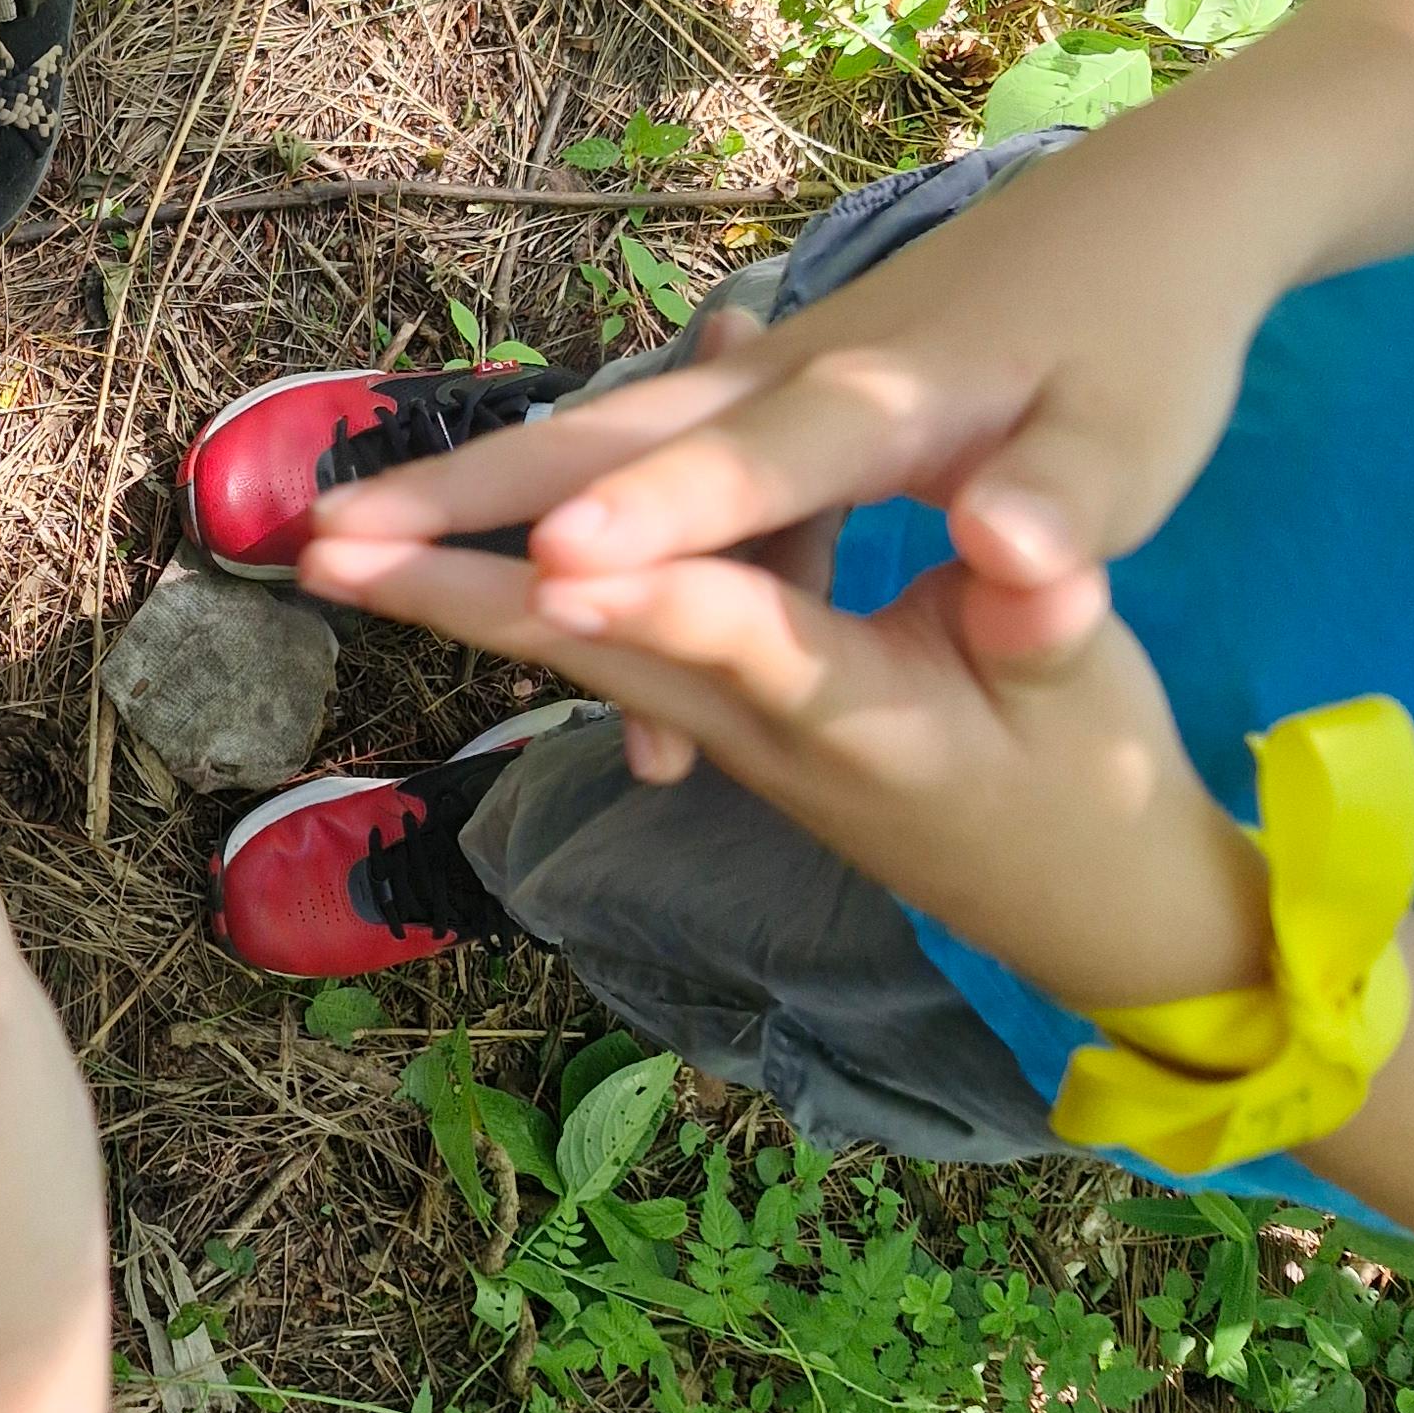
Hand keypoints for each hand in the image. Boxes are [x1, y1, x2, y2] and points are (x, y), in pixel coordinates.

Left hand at [304, 506, 1271, 1024]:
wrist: (1073, 904)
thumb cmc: (1087, 778)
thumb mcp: (1087, 689)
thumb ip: (1046, 617)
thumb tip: (1041, 551)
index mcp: (857, 712)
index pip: (735, 636)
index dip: (649, 590)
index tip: (552, 549)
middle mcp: (760, 730)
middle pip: (593, 648)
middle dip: (458, 594)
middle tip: (326, 550)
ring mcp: (728, 732)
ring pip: (579, 647)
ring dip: (459, 592)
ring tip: (341, 545)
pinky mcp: (724, 717)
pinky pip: (614, 639)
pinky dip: (549, 572)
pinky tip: (493, 508)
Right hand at [309, 135, 1262, 609]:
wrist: (1150, 214)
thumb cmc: (1145, 342)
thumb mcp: (1141, 442)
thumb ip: (1072, 510)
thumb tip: (1014, 560)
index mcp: (881, 396)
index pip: (757, 466)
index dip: (659, 519)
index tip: (558, 571)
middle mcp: (791, 378)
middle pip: (608, 438)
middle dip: (464, 497)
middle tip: (323, 545)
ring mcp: (767, 382)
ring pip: (602, 446)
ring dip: (476, 500)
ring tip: (346, 552)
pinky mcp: (771, 399)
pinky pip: (657, 472)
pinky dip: (585, 523)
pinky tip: (546, 594)